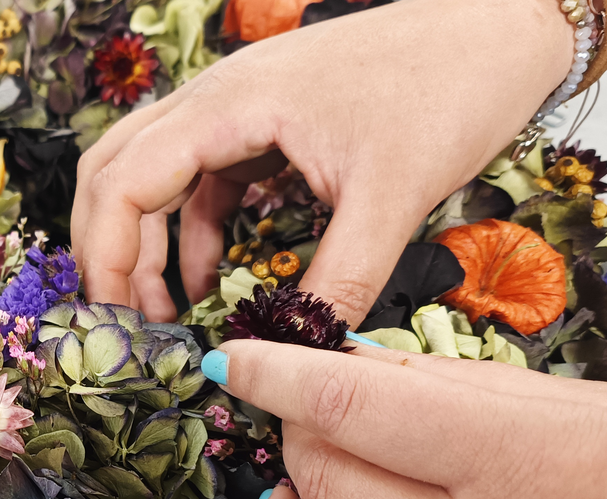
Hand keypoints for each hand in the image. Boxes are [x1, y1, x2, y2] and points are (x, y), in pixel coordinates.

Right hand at [70, 0, 575, 322]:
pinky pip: (203, 185)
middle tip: (121, 322)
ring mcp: (237, 113)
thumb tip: (300, 357)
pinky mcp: (264, 129)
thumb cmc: (448, 86)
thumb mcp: (392, 195)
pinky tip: (212, 284)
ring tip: (160, 316)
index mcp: (228, 107)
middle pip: (114, 172)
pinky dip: (193, 238)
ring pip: (152, 177)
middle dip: (106, 250)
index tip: (116, 324)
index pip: (123, 181)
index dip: (105, 257)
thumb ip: (340, 280)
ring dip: (145, 245)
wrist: (501, 27)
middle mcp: (215, 103)